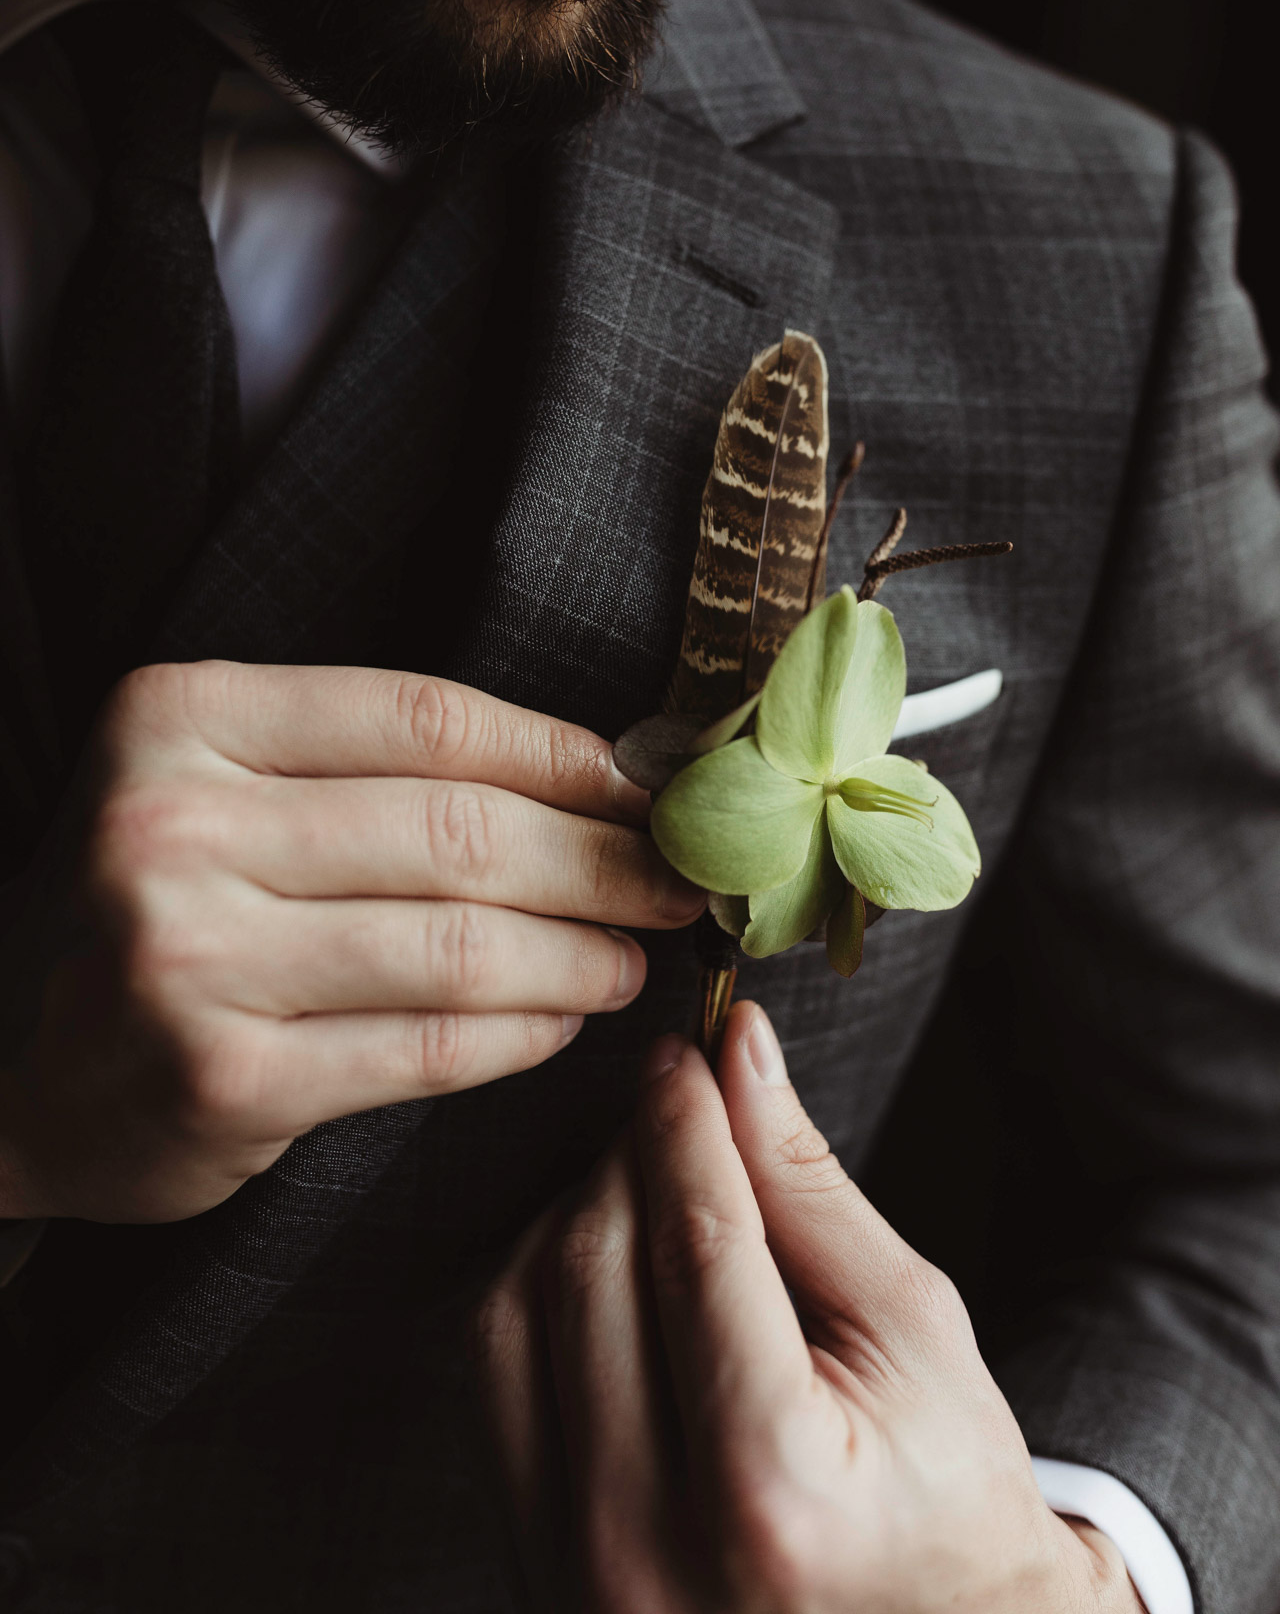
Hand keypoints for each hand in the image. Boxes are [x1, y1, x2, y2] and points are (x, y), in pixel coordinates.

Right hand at [0, 662, 701, 1222]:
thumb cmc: (146, 905)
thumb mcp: (216, 786)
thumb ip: (370, 769)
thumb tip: (595, 774)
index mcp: (179, 717)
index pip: (426, 720)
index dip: (564, 755)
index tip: (650, 787)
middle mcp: (172, 825)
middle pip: (457, 831)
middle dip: (600, 859)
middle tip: (679, 879)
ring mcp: (190, 958)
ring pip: (457, 945)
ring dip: (578, 953)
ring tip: (632, 955)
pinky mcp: (222, 1081)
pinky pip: (426, 1049)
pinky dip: (520, 1035)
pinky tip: (563, 1020)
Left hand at [474, 1002, 1145, 1612]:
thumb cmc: (947, 1490)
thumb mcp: (913, 1330)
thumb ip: (808, 1187)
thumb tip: (737, 1051)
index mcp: (773, 1488)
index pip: (696, 1244)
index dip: (684, 1120)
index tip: (687, 1047)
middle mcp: (648, 1545)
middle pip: (591, 1265)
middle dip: (632, 1153)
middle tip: (682, 1102)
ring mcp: (574, 1571)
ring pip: (516, 1307)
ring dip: (578, 1214)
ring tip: (656, 1192)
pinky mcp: (532, 1565)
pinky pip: (491, 1377)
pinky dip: (539, 1290)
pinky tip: (612, 1268)